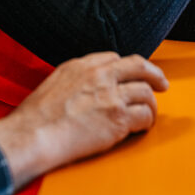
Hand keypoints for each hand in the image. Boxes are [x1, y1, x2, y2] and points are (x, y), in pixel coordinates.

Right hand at [0, 52, 167, 189]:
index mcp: (81, 65)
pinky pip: (145, 115)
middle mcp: (99, 75)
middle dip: (154, 74)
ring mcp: (111, 95)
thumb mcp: (53, 84)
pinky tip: (142, 128)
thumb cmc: (34, 119)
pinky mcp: (118, 118)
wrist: (32, 135)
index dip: (127, 69)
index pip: (114, 58)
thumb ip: (73, 81)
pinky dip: (147, 122)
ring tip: (148, 115)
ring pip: (146, 92)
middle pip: (139, 66)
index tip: (131, 76)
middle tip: (162, 84)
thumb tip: (82, 90)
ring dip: (151, 105)